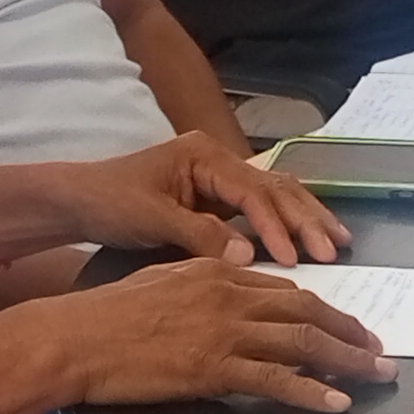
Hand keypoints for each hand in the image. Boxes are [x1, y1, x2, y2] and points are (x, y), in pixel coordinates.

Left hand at [31, 137, 341, 267]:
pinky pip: (260, 208)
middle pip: (274, 186)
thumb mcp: (151, 220)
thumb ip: (199, 235)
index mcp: (202, 156)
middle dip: (305, 218)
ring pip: (274, 194)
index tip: (293, 256)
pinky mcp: (215, 197)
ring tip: (337, 242)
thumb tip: (248, 255)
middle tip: (333, 249)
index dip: (275, 224)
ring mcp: (218, 177)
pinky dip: (285, 224)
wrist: (76, 201)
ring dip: (305, 218)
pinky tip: (307, 241)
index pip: (251, 191)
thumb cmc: (108, 204)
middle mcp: (217, 159)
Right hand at [60, 256, 390, 413]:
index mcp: (218, 269)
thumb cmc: (106, 314)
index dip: (323, 308)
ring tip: (377, 374)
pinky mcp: (216, 368)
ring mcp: (225, 331)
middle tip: (377, 350)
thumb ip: (203, 281)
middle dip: (349, 331)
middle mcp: (230, 294)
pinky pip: (278, 380)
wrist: (75, 338)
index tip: (346, 326)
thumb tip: (231, 289)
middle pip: (306, 310)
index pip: (284, 289)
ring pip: (304, 342)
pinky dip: (313, 391)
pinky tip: (338, 403)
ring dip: (348, 359)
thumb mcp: (161, 280)